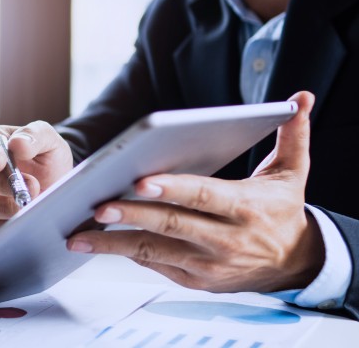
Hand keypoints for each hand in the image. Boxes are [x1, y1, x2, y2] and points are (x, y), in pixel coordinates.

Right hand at [0, 121, 72, 238]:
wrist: (54, 184)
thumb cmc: (42, 157)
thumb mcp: (46, 140)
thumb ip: (35, 135)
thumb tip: (18, 144)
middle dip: (2, 184)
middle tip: (30, 186)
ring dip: (9, 206)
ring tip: (32, 201)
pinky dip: (8, 226)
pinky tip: (24, 219)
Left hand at [68, 92, 323, 292]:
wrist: (293, 264)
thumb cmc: (281, 212)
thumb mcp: (292, 174)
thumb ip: (293, 135)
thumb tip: (299, 97)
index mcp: (245, 208)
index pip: (205, 195)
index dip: (173, 189)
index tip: (140, 181)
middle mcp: (225, 240)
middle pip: (172, 225)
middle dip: (132, 216)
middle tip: (96, 206)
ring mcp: (207, 265)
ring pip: (155, 252)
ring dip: (114, 244)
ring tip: (78, 236)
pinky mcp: (194, 280)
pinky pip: (155, 265)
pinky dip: (126, 254)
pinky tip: (97, 244)